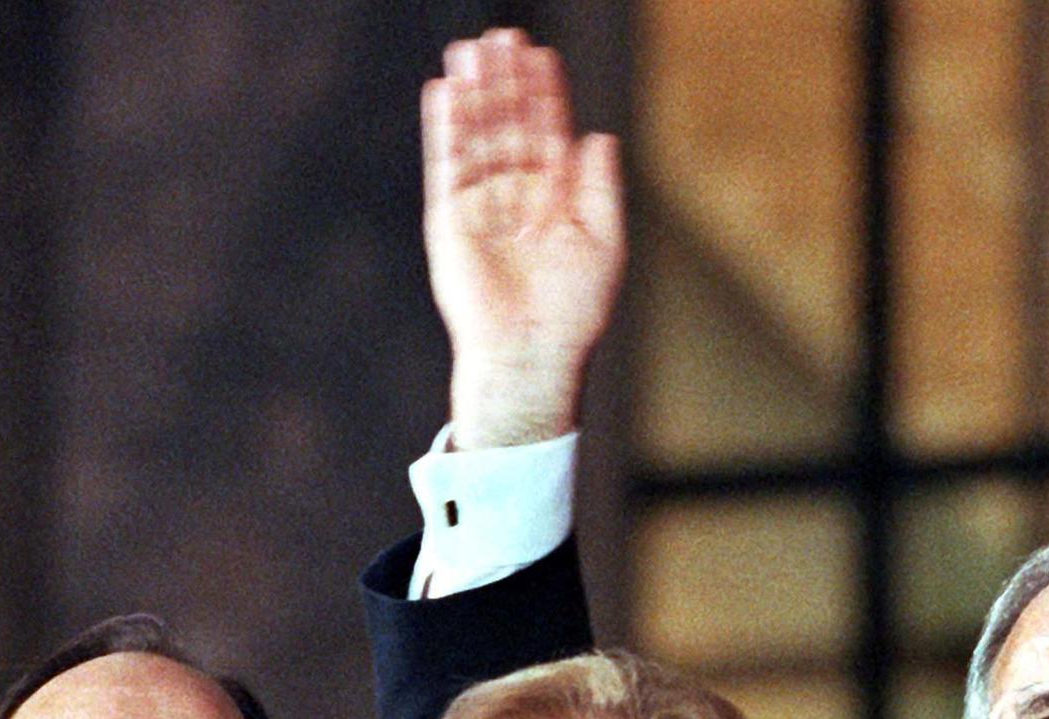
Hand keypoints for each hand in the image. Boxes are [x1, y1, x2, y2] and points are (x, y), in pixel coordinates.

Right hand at [423, 29, 625, 448]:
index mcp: (555, 200)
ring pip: (476, 138)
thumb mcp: (603, 241)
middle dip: (504, 83)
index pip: (546, 134)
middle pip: (508, 126)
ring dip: (474, 94)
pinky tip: (445, 92)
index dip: (543, 95)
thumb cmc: (574, 310)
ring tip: (471, 49)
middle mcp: (515, 197)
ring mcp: (480, 206)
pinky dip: (446, 129)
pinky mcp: (449, 220)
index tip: (539, 55)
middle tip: (501, 36)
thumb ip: (601, 187)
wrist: (531, 352)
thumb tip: (600, 135)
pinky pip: (447, 165)